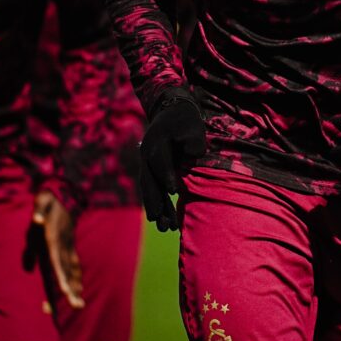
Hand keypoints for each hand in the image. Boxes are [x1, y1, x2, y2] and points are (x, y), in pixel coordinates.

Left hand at [32, 190, 84, 308]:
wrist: (65, 194)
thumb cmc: (49, 200)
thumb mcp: (42, 202)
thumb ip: (40, 210)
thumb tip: (37, 219)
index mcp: (55, 237)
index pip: (58, 260)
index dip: (61, 275)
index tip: (65, 290)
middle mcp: (64, 245)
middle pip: (68, 270)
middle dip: (72, 289)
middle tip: (76, 306)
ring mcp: (68, 246)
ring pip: (73, 270)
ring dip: (76, 287)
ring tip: (79, 305)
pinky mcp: (69, 247)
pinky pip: (74, 265)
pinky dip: (76, 278)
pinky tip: (78, 289)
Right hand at [140, 88, 205, 231]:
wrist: (172, 112)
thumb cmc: (186, 121)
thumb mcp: (193, 126)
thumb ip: (194, 141)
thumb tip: (194, 155)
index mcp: (157, 141)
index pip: (160, 160)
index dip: (166, 175)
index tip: (174, 191)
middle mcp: (147, 154)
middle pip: (150, 180)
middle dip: (156, 201)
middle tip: (162, 222)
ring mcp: (146, 163)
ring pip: (149, 188)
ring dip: (156, 208)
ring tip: (165, 228)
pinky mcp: (151, 170)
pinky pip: (152, 189)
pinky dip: (158, 203)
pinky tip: (164, 219)